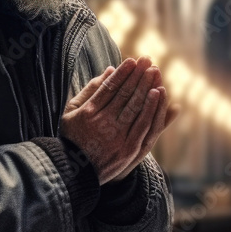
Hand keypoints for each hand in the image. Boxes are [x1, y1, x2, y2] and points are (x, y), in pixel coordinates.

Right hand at [59, 57, 179, 183]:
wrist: (77, 171)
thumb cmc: (73, 137)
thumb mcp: (72, 112)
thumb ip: (90, 90)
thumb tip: (109, 70)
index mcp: (89, 112)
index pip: (110, 87)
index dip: (123, 73)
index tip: (132, 60)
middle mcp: (103, 123)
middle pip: (125, 94)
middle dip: (138, 75)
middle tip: (147, 60)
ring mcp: (117, 136)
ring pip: (136, 107)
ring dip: (147, 87)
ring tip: (155, 72)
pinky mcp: (129, 148)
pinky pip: (144, 124)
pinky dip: (152, 108)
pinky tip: (158, 94)